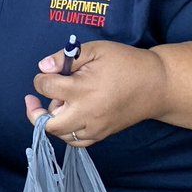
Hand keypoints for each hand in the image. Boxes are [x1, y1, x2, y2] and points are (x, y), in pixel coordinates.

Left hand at [24, 40, 168, 147]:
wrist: (157, 84)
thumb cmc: (126, 63)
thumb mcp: (95, 50)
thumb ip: (65, 58)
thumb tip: (43, 67)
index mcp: (82, 89)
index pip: (46, 88)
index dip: (41, 79)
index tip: (48, 73)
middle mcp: (86, 113)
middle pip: (48, 123)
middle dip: (35, 112)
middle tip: (33, 99)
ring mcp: (95, 127)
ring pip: (61, 134)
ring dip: (52, 121)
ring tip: (59, 104)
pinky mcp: (102, 134)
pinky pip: (77, 142)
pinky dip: (67, 132)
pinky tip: (68, 117)